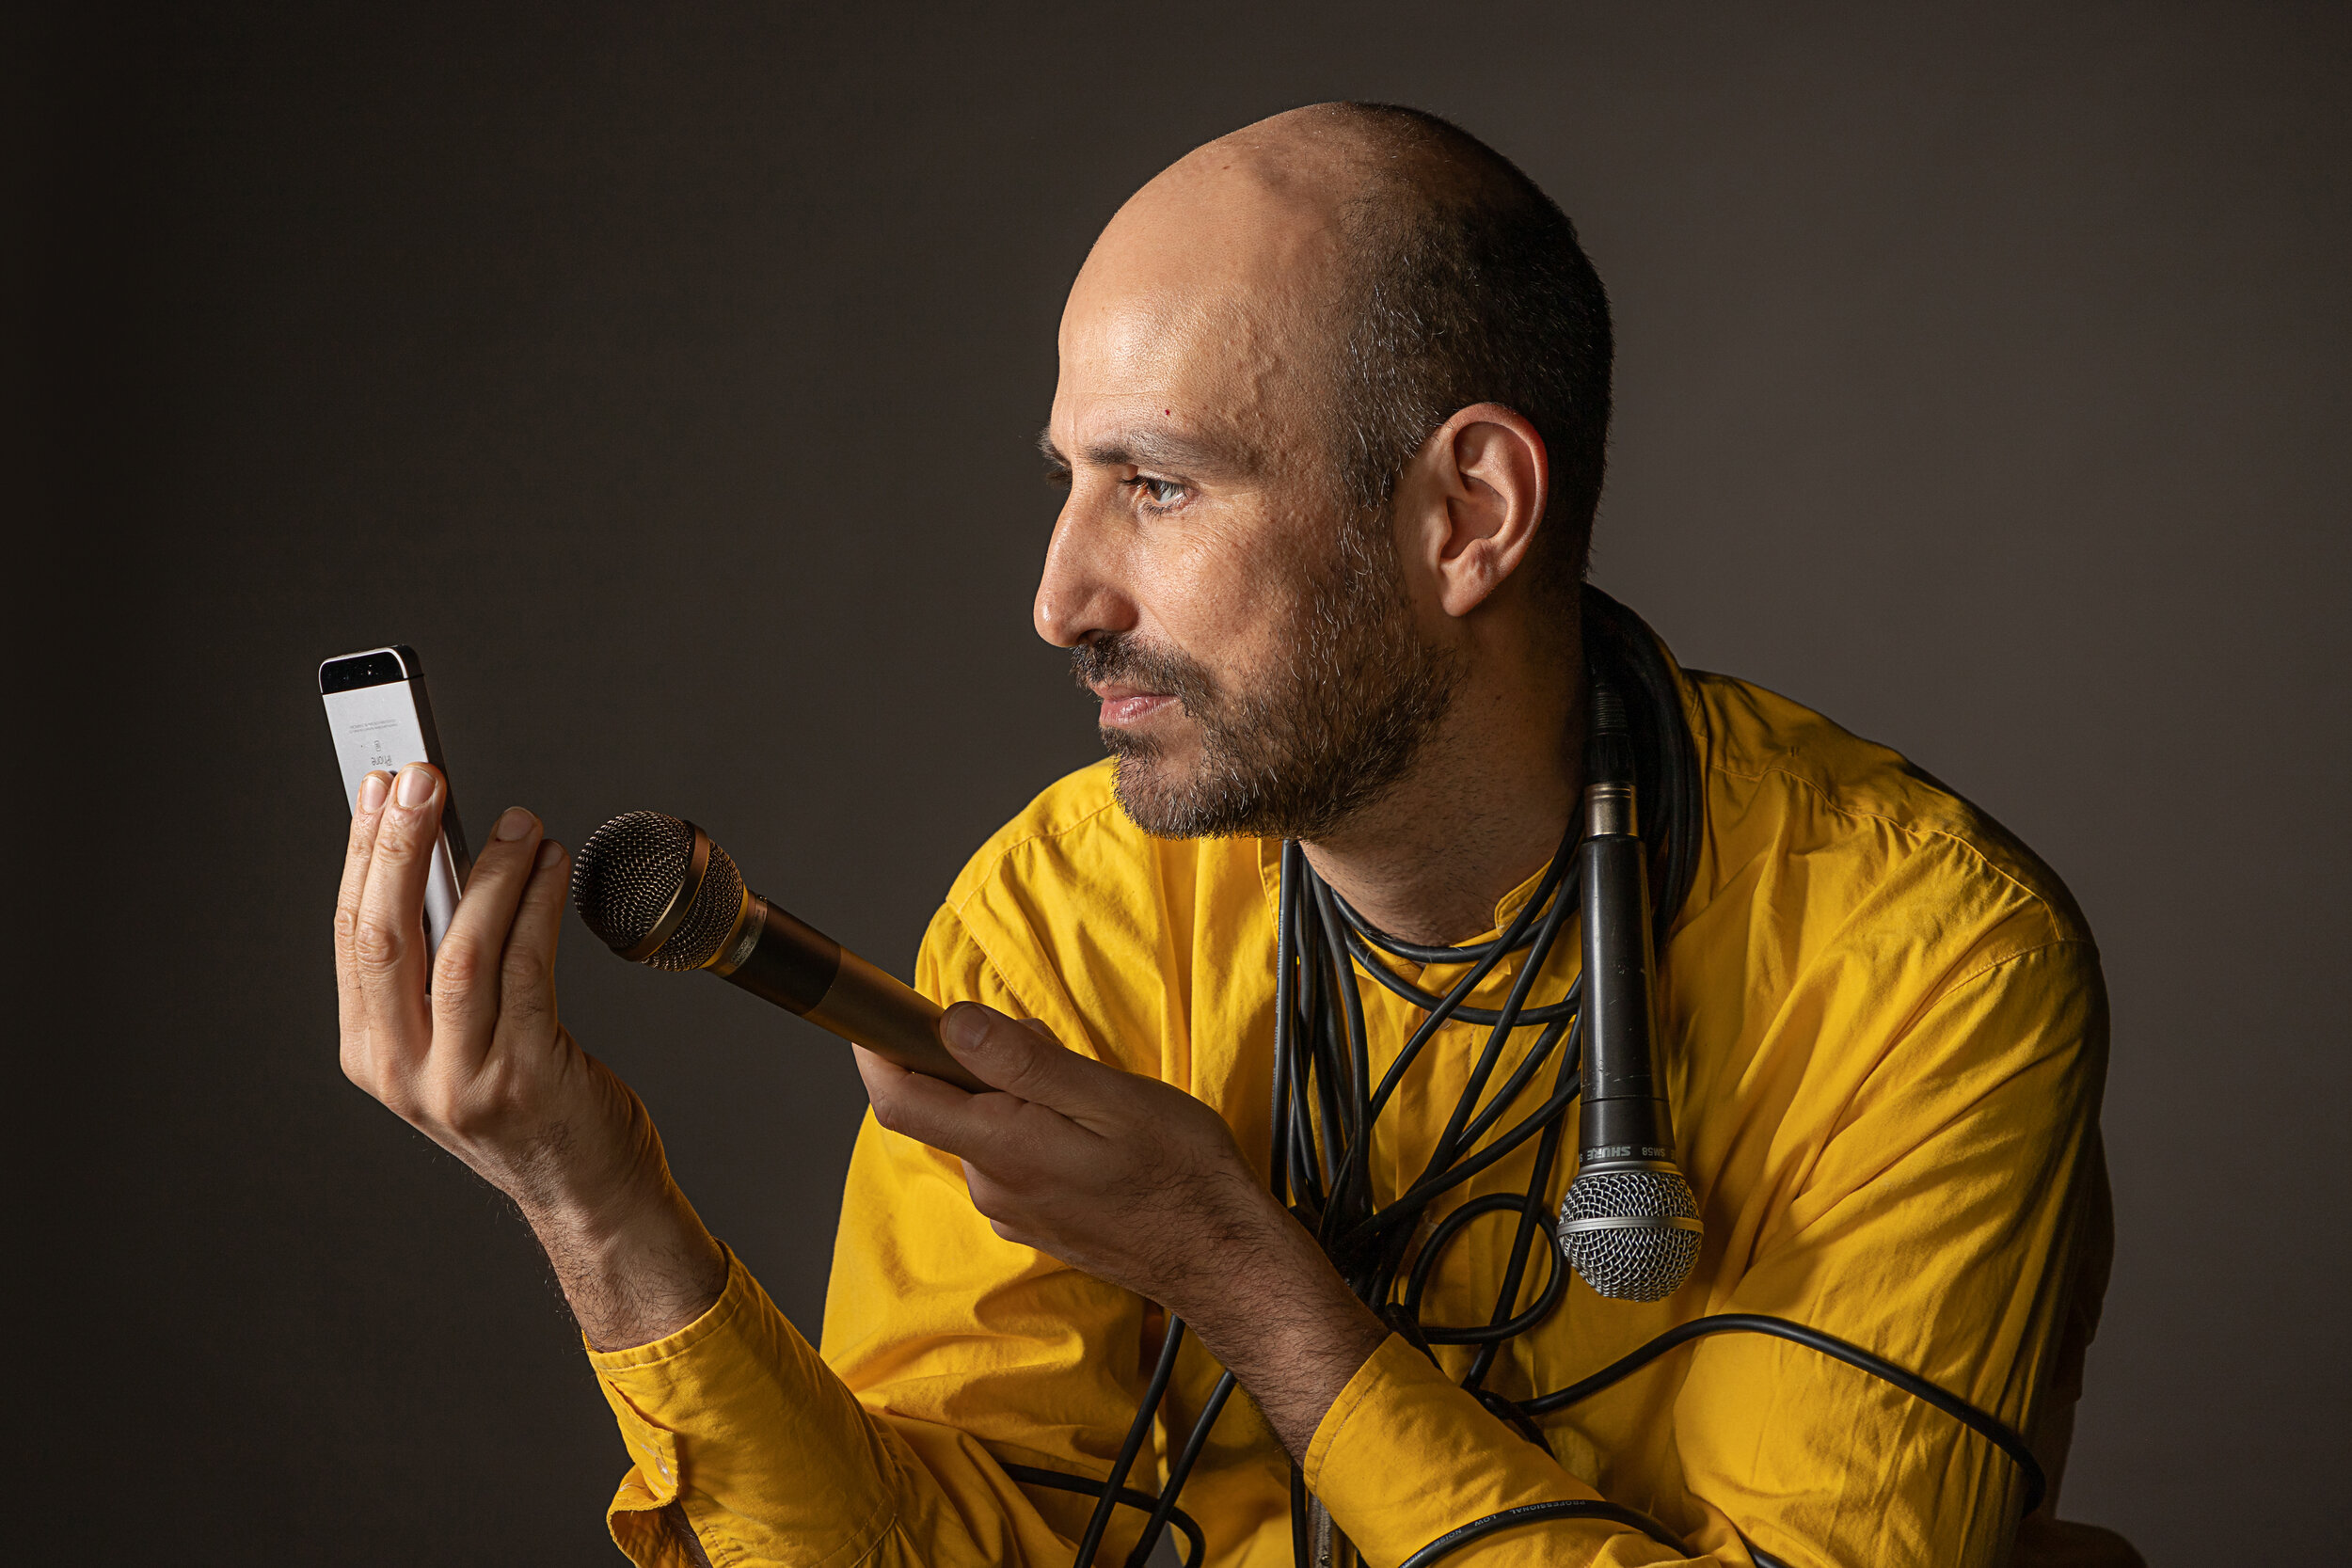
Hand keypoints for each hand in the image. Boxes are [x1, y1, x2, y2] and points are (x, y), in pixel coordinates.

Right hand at [334, 764, 723, 1347]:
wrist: (587, 1193)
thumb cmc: (531, 1104)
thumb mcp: (461, 1039)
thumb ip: (443, 963)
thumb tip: (445, 853)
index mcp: (372, 1054)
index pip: (352, 935)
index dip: (364, 853)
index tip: (380, 784)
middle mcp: (404, 1072)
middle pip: (387, 935)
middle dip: (402, 845)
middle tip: (425, 775)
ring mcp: (462, 1080)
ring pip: (460, 950)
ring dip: (489, 871)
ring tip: (518, 821)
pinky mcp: (528, 1076)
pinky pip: (528, 971)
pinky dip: (537, 906)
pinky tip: (552, 865)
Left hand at [854, 1003, 1388, 1456]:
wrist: (1221, 1256)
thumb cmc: (1180, 1173)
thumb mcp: (1108, 1097)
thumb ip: (1022, 1062)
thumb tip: (951, 1023)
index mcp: (1003, 1148)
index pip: (900, 1100)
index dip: (877, 1049)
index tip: (878, 1011)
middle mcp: (992, 1185)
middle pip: (947, 1105)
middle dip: (979, 1062)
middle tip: (1050, 1045)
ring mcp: (1010, 1209)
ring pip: (983, 1129)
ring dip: (1014, 1096)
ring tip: (1087, 1094)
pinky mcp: (1032, 1221)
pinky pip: (1008, 1158)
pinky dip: (1031, 1128)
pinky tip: (1088, 1132)